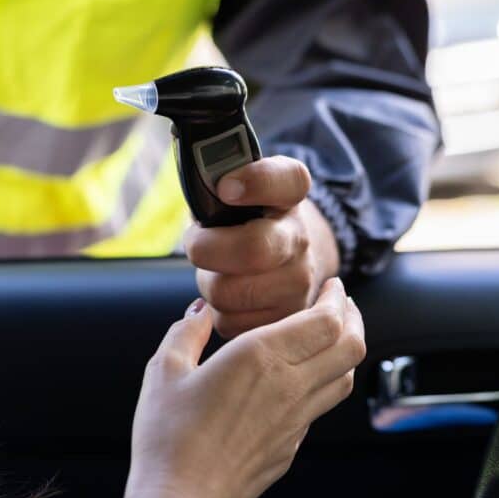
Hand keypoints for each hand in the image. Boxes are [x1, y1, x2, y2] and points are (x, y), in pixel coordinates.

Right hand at [123, 278, 365, 497]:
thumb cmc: (167, 436)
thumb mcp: (164, 370)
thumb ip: (187, 332)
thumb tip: (201, 311)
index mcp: (260, 357)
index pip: (327, 320)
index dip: (337, 298)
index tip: (332, 286)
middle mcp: (289, 386)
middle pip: (351, 346)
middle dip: (353, 318)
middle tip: (340, 304)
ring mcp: (296, 421)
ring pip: (345, 378)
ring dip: (345, 350)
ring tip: (330, 336)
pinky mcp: (291, 446)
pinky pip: (321, 406)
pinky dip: (324, 382)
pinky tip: (301, 378)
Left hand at [185, 156, 340, 337]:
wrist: (284, 257)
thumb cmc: (245, 219)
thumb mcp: (237, 187)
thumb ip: (216, 175)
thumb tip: (197, 180)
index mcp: (289, 195)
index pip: (287, 179)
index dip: (256, 182)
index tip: (226, 187)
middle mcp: (301, 238)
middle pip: (251, 249)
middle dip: (207, 249)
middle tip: (198, 244)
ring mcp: (300, 282)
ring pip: (230, 292)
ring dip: (209, 284)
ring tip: (218, 271)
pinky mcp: (286, 319)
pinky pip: (231, 322)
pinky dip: (219, 312)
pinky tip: (230, 296)